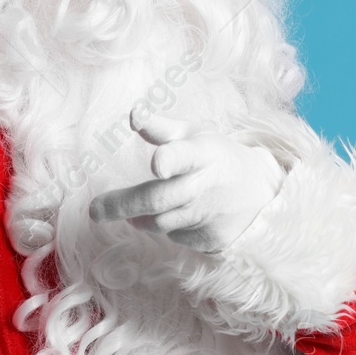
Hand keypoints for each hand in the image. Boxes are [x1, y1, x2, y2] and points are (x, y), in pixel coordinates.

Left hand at [88, 112, 285, 253]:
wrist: (259, 193)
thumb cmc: (216, 157)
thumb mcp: (195, 135)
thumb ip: (161, 128)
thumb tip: (133, 114)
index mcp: (202, 154)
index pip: (185, 156)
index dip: (170, 160)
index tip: (157, 165)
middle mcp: (206, 186)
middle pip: (158, 199)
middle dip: (123, 204)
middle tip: (95, 210)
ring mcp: (209, 216)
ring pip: (161, 223)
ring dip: (141, 217)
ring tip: (133, 210)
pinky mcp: (211, 240)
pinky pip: (175, 237)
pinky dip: (167, 227)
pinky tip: (177, 215)